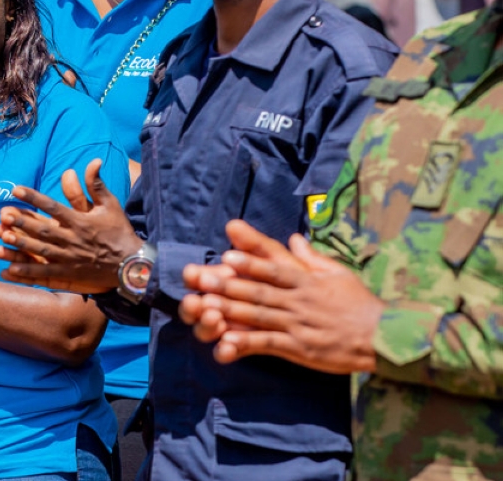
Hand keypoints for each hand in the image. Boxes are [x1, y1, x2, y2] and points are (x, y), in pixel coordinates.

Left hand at [0, 159, 141, 293]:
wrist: (132, 264)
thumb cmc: (119, 232)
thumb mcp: (110, 205)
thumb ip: (97, 184)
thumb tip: (93, 160)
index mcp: (81, 221)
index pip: (54, 207)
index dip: (34, 198)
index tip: (16, 190)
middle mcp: (73, 239)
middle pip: (44, 229)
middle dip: (23, 222)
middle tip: (3, 215)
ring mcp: (70, 258)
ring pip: (42, 251)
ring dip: (22, 244)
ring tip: (3, 237)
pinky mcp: (69, 274)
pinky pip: (45, 274)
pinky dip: (28, 272)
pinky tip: (10, 269)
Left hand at [180, 220, 381, 374]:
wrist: (383, 337)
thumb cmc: (360, 304)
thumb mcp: (338, 273)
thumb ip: (312, 257)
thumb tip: (294, 238)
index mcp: (307, 281)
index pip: (275, 269)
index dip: (250, 262)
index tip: (227, 255)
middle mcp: (299, 301)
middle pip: (259, 291)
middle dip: (229, 285)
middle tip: (202, 279)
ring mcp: (298, 325)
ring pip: (259, 316)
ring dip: (230, 311)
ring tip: (205, 306)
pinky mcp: (299, 348)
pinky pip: (268, 344)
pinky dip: (246, 343)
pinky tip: (225, 341)